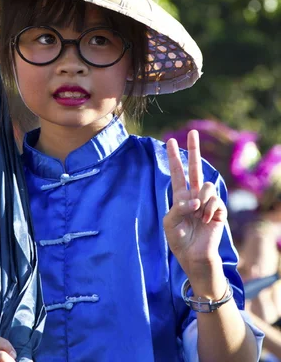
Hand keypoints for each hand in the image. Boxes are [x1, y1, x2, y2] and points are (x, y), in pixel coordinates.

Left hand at [163, 130, 227, 280]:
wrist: (194, 258)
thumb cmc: (180, 241)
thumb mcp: (170, 223)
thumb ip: (178, 206)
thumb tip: (195, 199)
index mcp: (180, 197)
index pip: (177, 173)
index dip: (174, 157)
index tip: (170, 140)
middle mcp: (194, 196)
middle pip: (195, 168)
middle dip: (193, 149)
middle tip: (193, 132)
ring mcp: (208, 202)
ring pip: (206, 185)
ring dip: (200, 198)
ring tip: (199, 214)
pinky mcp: (219, 210)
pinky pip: (214, 200)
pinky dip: (208, 210)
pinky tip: (207, 220)